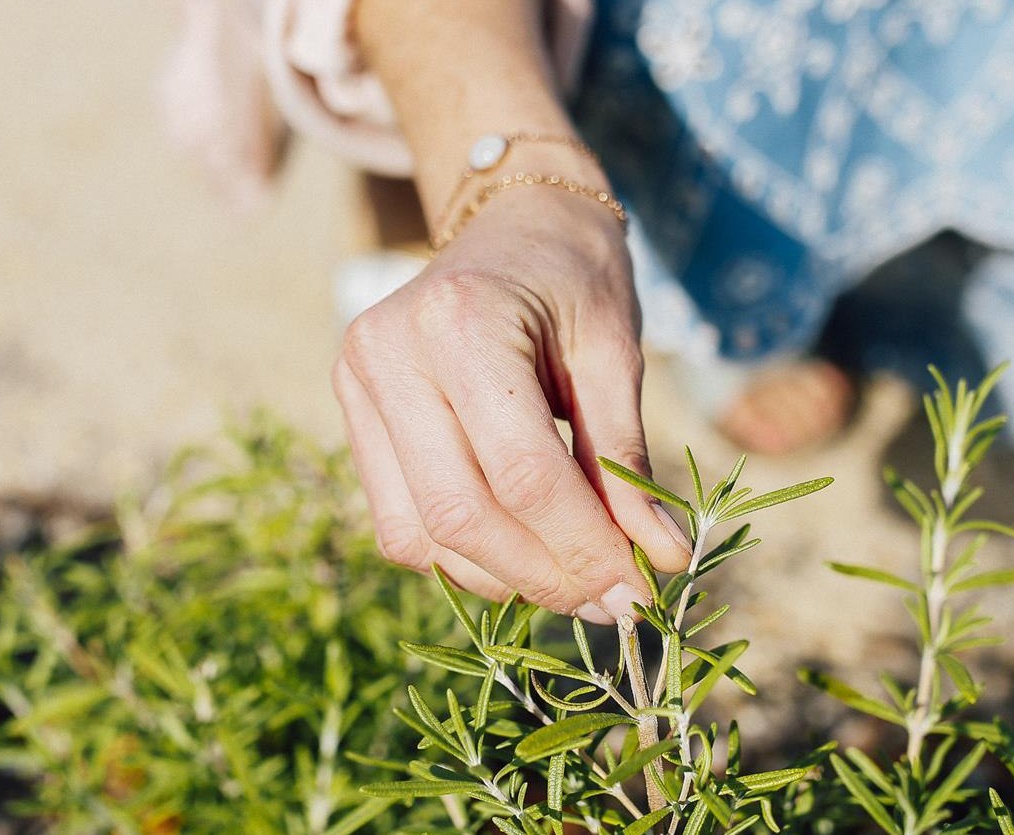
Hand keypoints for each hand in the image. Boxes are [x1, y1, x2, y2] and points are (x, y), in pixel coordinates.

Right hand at [332, 186, 692, 623]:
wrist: (511, 220)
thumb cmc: (575, 276)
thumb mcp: (616, 354)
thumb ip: (628, 459)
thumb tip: (661, 561)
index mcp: (459, 322)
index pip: (522, 473)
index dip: (584, 546)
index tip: (644, 590)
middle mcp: (388, 353)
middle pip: (463, 514)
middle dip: (546, 575)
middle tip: (616, 605)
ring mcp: (356, 384)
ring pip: (422, 534)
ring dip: (505, 579)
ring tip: (578, 585)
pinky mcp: (352, 414)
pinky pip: (401, 523)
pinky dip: (464, 558)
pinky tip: (525, 555)